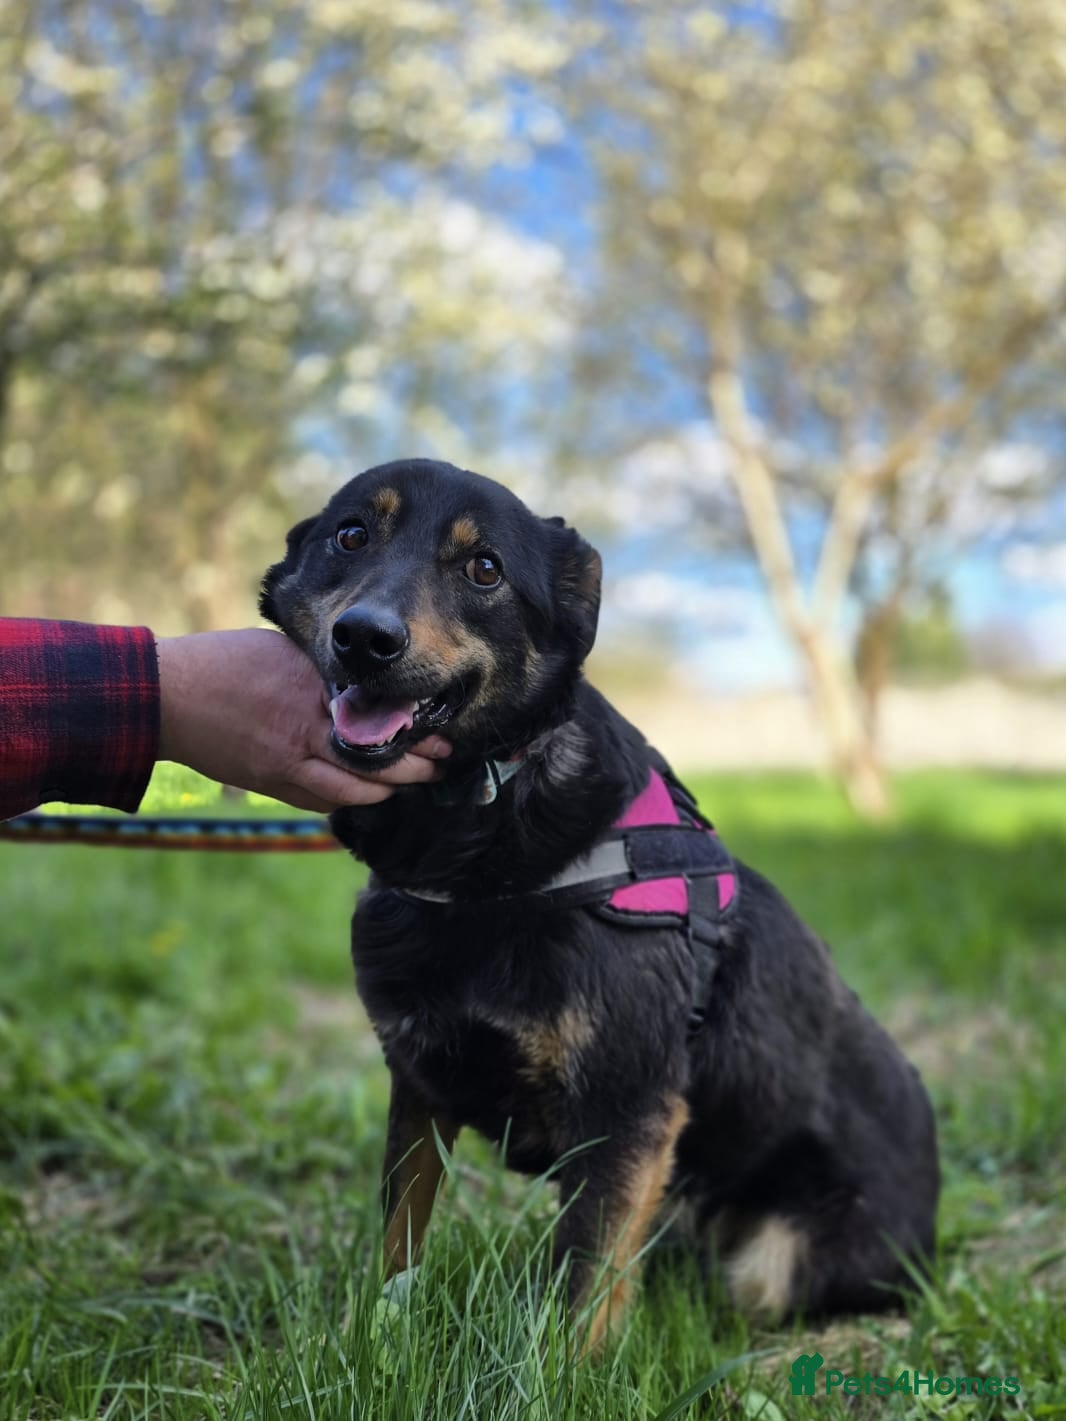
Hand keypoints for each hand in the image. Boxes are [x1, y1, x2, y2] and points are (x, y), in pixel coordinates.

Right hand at [155, 629, 449, 811]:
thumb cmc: (222, 663)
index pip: (377, 716)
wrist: (167, 698)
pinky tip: (368, 792)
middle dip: (414, 767)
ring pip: (352, 790)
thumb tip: (360, 681)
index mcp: (311, 691)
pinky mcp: (272, 783)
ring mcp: (288, 764)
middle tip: (440, 763)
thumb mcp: (281, 653)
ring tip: (413, 782)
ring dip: (388, 789)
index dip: (412, 728)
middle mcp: (305, 731)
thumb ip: (322, 671)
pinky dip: (348, 797)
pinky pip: (320, 799)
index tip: (439, 729)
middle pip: (375, 761)